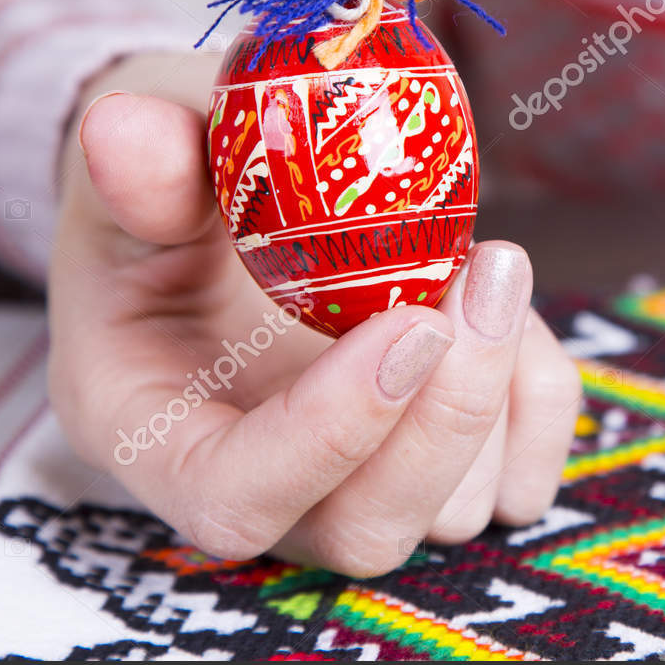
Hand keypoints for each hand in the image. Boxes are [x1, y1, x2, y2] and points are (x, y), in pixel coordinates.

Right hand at [46, 52, 580, 575]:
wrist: (221, 191)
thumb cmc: (172, 180)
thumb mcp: (145, 157)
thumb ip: (143, 160)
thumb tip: (124, 133)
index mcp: (154, 430)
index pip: (235, 498)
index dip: (331, 433)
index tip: (409, 322)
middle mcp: (259, 482)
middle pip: (365, 531)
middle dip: (446, 414)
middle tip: (486, 270)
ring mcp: (352, 486)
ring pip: (456, 514)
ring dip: (498, 391)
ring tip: (490, 262)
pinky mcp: (433, 465)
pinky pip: (519, 482)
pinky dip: (540, 400)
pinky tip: (513, 310)